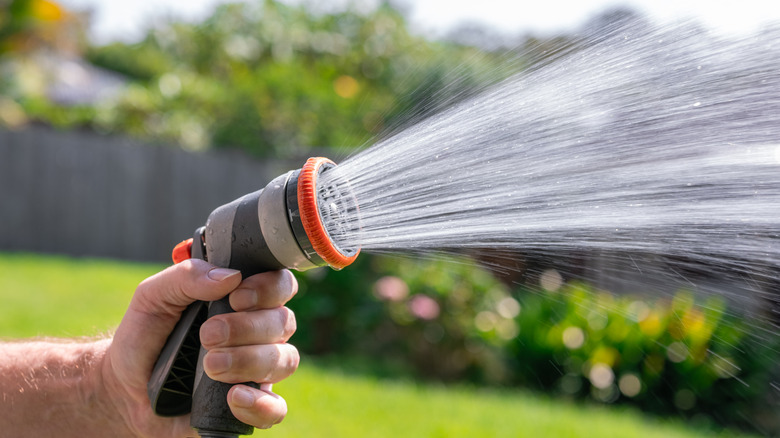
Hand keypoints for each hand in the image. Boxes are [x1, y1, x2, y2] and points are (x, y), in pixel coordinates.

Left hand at [103, 259, 298, 436]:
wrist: (124, 390)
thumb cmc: (144, 337)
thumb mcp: (153, 297)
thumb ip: (187, 277)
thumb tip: (230, 276)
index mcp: (243, 300)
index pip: (280, 285)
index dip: (269, 288)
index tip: (237, 298)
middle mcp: (258, 333)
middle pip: (284, 322)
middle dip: (248, 327)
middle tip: (207, 335)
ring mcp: (257, 370)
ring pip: (285, 360)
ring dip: (250, 360)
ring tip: (210, 366)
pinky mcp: (249, 407)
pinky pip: (276, 409)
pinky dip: (261, 404)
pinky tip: (233, 397)